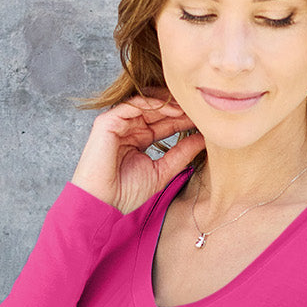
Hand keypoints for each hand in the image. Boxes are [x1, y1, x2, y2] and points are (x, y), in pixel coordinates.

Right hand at [70, 90, 203, 213]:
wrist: (103, 203)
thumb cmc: (126, 192)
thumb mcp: (162, 171)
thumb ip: (181, 154)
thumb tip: (203, 140)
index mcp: (139, 139)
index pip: (164, 123)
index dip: (183, 120)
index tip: (203, 119)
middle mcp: (128, 128)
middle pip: (157, 111)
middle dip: (177, 108)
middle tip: (198, 107)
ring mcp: (117, 123)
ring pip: (146, 104)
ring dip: (168, 103)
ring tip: (188, 106)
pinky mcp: (107, 122)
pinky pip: (132, 105)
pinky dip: (152, 104)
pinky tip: (171, 109)